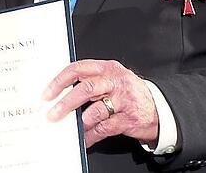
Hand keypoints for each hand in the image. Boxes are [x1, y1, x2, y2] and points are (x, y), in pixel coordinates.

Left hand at [43, 60, 158, 147]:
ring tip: (73, 127)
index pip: (78, 69)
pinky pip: (105, 128)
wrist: (158, 108)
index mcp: (107, 68)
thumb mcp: (111, 79)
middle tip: (52, 114)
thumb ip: (90, 81)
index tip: (47, 93)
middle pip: (86, 89)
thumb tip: (61, 93)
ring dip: (80, 122)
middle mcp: (115, 81)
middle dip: (66, 103)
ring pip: (95, 111)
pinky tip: (86, 138)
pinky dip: (92, 135)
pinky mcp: (129, 118)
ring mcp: (124, 100)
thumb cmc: (128, 93)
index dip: (59, 81)